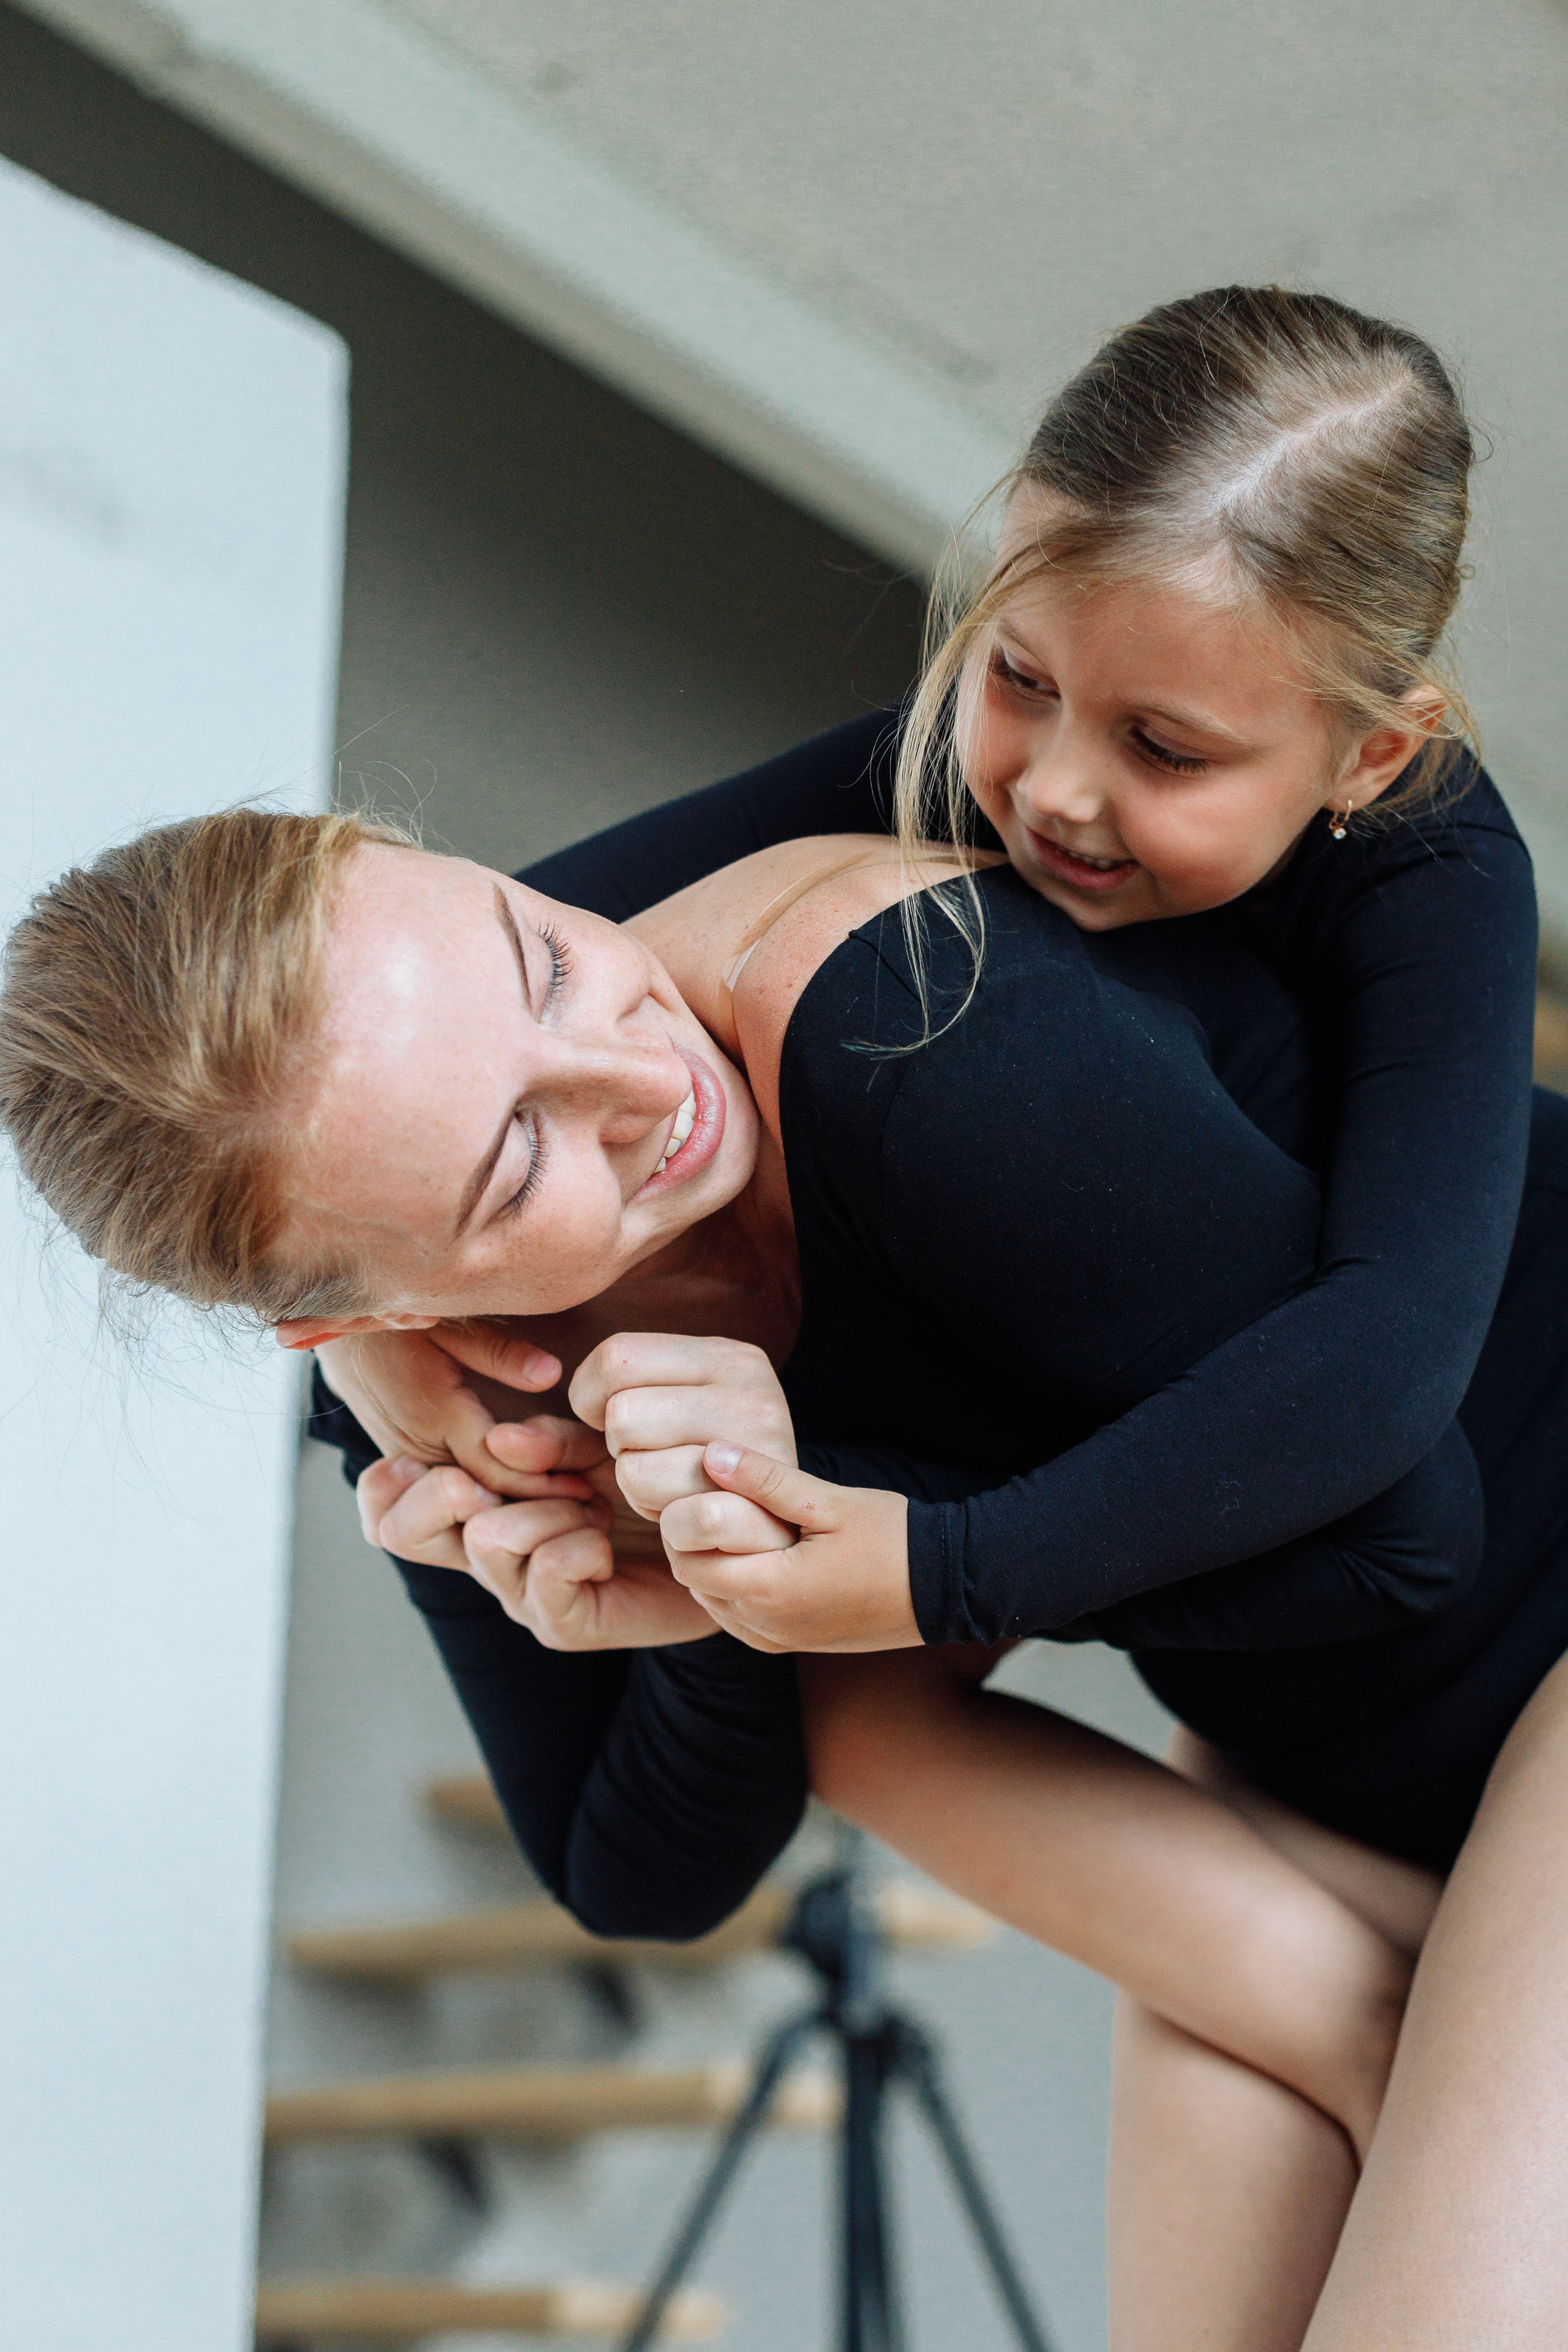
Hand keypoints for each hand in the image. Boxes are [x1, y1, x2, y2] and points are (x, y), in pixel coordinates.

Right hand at [298, 1321, 583, 1498]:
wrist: (332, 1332)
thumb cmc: (399, 1317)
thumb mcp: (449, 1321)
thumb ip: (499, 1351)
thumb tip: (550, 1375)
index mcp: (432, 1411)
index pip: (494, 1465)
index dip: (541, 1484)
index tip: (588, 1493)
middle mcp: (418, 1446)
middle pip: (484, 1497)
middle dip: (537, 1511)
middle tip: (593, 1520)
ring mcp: (410, 1459)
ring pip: (467, 1502)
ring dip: (517, 1511)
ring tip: (575, 1517)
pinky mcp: (406, 1461)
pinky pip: (450, 1491)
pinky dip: (490, 1500)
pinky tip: (532, 1503)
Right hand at [356, 1438, 714, 1650]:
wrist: (714, 1545)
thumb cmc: (645, 1486)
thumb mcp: (593, 1444)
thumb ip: (546, 1439)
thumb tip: (502, 1440)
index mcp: (478, 1507)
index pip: (387, 1509)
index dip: (383, 1485)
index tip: (418, 1455)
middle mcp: (484, 1557)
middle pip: (403, 1532)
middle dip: (441, 1490)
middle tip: (489, 1478)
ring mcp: (518, 1595)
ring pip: (487, 1539)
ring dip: (542, 1509)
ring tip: (588, 1507)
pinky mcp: (560, 1623)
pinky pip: (546, 1571)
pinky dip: (578, 1543)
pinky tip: (604, 1542)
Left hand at [568, 1333, 797, 1524]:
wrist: (765, 1542)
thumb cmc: (685, 1479)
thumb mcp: (630, 1438)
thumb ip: (563, 1435)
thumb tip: (499, 1442)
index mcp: (727, 1357)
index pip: (617, 1355)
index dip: (592, 1399)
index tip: (616, 1423)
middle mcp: (754, 1391)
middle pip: (621, 1414)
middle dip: (618, 1449)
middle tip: (652, 1460)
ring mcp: (762, 1449)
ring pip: (636, 1467)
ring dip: (639, 1490)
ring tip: (673, 1488)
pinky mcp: (759, 1505)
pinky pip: (666, 1514)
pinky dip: (662, 1522)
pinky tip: (688, 1515)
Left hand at [659, 1442, 918, 1652]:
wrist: (943, 1588)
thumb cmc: (892, 1538)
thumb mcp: (828, 1502)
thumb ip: (766, 1480)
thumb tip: (711, 1453)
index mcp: (772, 1591)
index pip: (689, 1560)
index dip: (687, 1523)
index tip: (709, 1489)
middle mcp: (767, 1626)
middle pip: (695, 1582)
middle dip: (697, 1543)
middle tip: (724, 1501)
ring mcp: (779, 1640)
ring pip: (713, 1602)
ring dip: (716, 1566)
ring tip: (743, 1526)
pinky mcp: (792, 1644)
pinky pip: (739, 1619)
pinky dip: (735, 1589)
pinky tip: (760, 1556)